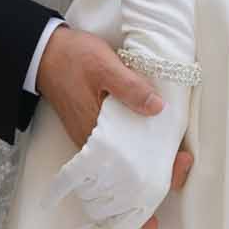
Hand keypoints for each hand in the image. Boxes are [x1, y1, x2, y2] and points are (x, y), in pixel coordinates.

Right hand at [35, 26, 193, 228]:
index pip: (129, 171)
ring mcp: (91, 139)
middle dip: (158, 172)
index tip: (181, 163)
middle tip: (183, 161)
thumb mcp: (104, 65)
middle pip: (128, 173)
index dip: (157, 174)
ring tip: (174, 157)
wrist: (44, 53)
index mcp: (96, 135)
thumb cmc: (73, 58)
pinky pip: (116, 148)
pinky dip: (135, 149)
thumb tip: (158, 108)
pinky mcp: (91, 129)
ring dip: (148, 162)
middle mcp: (92, 145)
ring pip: (123, 162)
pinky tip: (150, 141)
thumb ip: (130, 87)